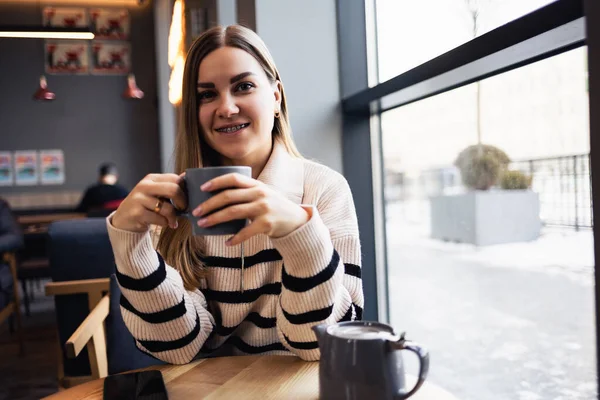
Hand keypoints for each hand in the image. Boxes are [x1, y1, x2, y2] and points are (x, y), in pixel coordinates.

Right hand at [111, 173, 186, 232]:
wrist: (124, 219)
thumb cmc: (146, 205)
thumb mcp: (156, 193)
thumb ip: (170, 187)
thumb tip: (189, 178)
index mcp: (152, 178)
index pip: (176, 179)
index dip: (185, 190)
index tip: (185, 199)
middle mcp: (144, 186)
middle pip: (173, 189)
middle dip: (182, 202)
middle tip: (183, 209)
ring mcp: (139, 199)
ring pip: (168, 208)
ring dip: (173, 217)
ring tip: (172, 221)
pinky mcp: (137, 213)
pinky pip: (160, 219)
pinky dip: (165, 224)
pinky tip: (164, 224)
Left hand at [192, 173, 308, 245]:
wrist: (296, 220)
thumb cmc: (273, 207)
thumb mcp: (262, 194)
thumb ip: (245, 193)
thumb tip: (216, 199)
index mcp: (256, 185)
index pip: (233, 178)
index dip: (217, 182)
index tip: (202, 188)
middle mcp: (259, 194)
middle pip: (228, 197)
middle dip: (209, 204)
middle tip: (196, 212)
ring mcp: (263, 209)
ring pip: (232, 212)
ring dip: (215, 219)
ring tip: (203, 224)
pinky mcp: (266, 224)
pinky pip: (245, 232)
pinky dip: (235, 238)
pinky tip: (227, 242)